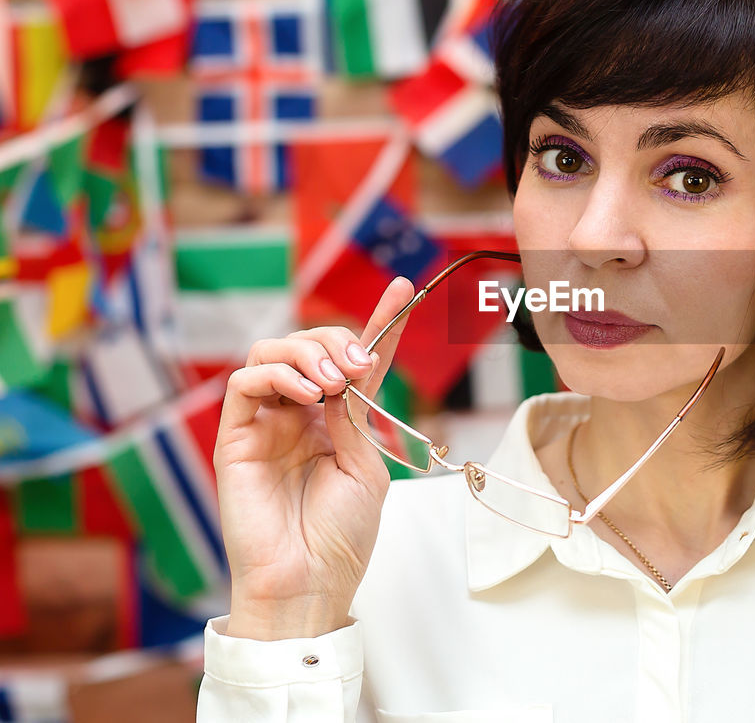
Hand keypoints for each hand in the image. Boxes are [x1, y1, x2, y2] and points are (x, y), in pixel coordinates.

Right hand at [213, 277, 415, 638]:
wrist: (310, 582)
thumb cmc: (341, 536)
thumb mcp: (366, 465)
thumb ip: (356, 414)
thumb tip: (350, 368)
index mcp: (336, 420)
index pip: (355, 359)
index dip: (379, 322)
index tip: (401, 290)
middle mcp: (299, 414)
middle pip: (310, 344)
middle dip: (339, 339)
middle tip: (359, 365)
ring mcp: (265, 423)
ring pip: (271, 351)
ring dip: (308, 353)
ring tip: (334, 383)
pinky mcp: (235, 437)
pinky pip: (244, 382)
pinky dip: (278, 374)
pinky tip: (310, 395)